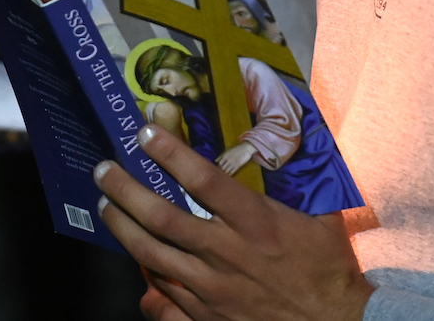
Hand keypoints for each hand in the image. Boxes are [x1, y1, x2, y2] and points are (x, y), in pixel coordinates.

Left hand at [93, 123, 373, 320]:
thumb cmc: (328, 269)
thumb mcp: (321, 218)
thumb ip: (297, 184)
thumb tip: (289, 144)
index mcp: (256, 224)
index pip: (204, 179)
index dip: (169, 152)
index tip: (144, 132)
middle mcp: (228, 253)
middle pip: (162, 216)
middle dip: (126, 190)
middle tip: (104, 170)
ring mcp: (212, 287)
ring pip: (153, 254)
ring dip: (123, 228)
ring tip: (105, 207)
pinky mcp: (206, 315)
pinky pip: (164, 293)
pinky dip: (145, 274)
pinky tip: (136, 258)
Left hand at [215, 141, 257, 174]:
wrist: (246, 148)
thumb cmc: (236, 149)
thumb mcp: (228, 150)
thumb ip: (221, 156)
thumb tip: (215, 161)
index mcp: (225, 155)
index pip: (220, 163)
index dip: (219, 166)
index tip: (218, 168)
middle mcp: (229, 160)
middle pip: (223, 168)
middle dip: (221, 170)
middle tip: (221, 172)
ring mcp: (233, 163)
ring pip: (227, 170)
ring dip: (225, 173)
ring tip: (224, 174)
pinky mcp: (238, 166)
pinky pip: (232, 172)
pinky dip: (230, 174)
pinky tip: (229, 175)